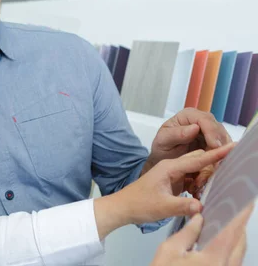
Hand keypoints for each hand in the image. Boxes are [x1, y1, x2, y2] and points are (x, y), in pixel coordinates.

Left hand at [118, 143, 235, 225]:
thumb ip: (182, 206)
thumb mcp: (162, 207)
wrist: (123, 207)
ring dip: (204, 179)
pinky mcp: (173, 181)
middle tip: (215, 182)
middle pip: (199, 161)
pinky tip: (196, 196)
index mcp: (169, 167)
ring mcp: (173, 173)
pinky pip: (192, 178)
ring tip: (199, 192)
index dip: (216, 154)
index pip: (197, 158)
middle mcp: (172, 167)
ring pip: (196, 170)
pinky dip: (198, 185)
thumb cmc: (138, 204)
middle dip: (211, 169)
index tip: (231, 148)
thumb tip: (201, 206)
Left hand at [143, 108, 231, 175]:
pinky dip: (222, 158)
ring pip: (224, 140)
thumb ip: (177, 134)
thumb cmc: (162, 147)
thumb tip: (195, 128)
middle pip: (218, 129)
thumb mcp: (163, 140)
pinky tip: (216, 167)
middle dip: (219, 145)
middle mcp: (202, 120)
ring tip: (215, 166)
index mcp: (188, 115)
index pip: (205, 120)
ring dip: (222, 153)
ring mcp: (211, 131)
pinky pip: (225, 149)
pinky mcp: (216, 142)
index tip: (215, 146)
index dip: (212, 132)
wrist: (165, 159)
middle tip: (217, 160)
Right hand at [150, 203, 253, 265]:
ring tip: (226, 224)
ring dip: (236, 238)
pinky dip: (231, 249)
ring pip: (239, 254)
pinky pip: (233, 261)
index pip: (233, 232)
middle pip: (241, 243)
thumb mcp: (170, 249)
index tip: (246, 202)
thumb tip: (199, 218)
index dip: (241, 215)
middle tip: (233, 210)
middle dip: (239, 226)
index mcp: (214, 258)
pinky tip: (219, 242)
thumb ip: (188, 232)